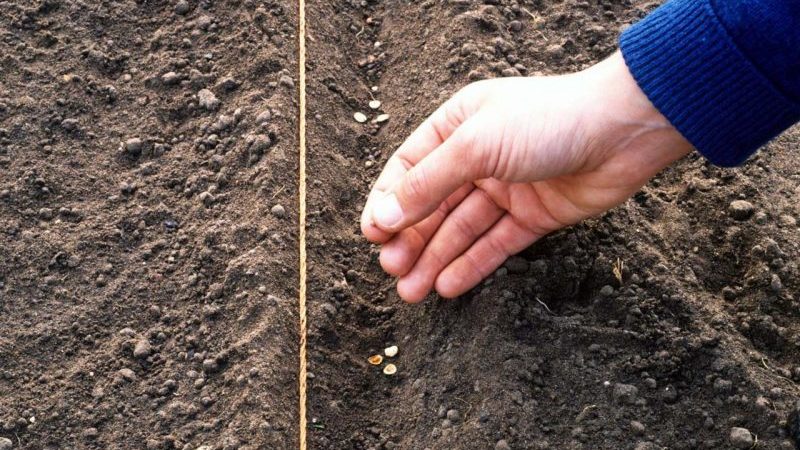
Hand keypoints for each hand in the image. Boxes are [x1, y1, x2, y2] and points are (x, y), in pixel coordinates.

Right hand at [361, 52, 691, 302]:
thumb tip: (384, 216)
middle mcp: (479, 157)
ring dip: (435, 259)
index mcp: (457, 126)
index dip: (388, 202)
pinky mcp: (534, 216)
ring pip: (461, 229)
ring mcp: (507, 188)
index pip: (409, 169)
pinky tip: (449, 286)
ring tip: (412, 291)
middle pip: (433, 204)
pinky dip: (472, 265)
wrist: (623, 131)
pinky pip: (495, 244)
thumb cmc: (549, 120)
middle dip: (411, 238)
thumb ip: (428, 183)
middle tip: (392, 270)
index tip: (372, 236)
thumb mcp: (477, 146)